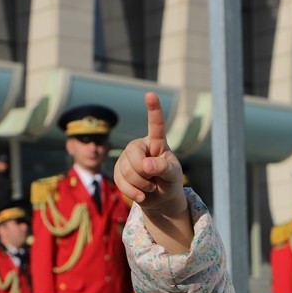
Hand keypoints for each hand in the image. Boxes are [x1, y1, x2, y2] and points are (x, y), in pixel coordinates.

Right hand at [114, 93, 184, 218]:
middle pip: (133, 155)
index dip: (153, 110)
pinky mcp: (118, 171)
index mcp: (157, 142)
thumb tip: (146, 165)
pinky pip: (120, 181)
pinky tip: (141, 195)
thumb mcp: (173, 176)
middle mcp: (139, 146)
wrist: (160, 198)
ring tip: (150, 187)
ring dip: (140, 185)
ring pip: (126, 170)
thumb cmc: (169, 182)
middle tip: (154, 181)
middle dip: (144, 173)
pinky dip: (132, 192)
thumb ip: (163, 168)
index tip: (150, 94)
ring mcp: (126, 158)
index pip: (156, 124)